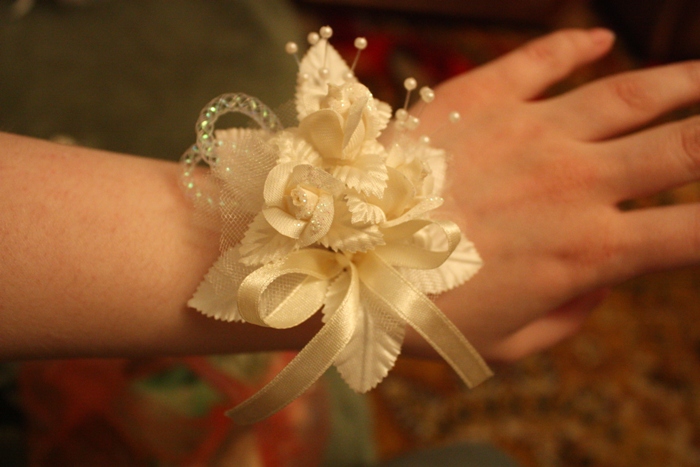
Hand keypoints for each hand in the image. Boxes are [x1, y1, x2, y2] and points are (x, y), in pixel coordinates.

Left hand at [411, 29, 699, 361]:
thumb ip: (571, 313)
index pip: (694, 233)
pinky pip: (542, 57)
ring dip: (682, 80)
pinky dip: (575, 43)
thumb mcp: (506, 343)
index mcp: (586, 250)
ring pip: (630, 91)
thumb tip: (602, 278)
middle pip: (683, 146)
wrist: (331, 257)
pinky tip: (600, 37)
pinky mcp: (480, 95)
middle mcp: (572, 181)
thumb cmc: (417, 313)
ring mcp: (528, 130)